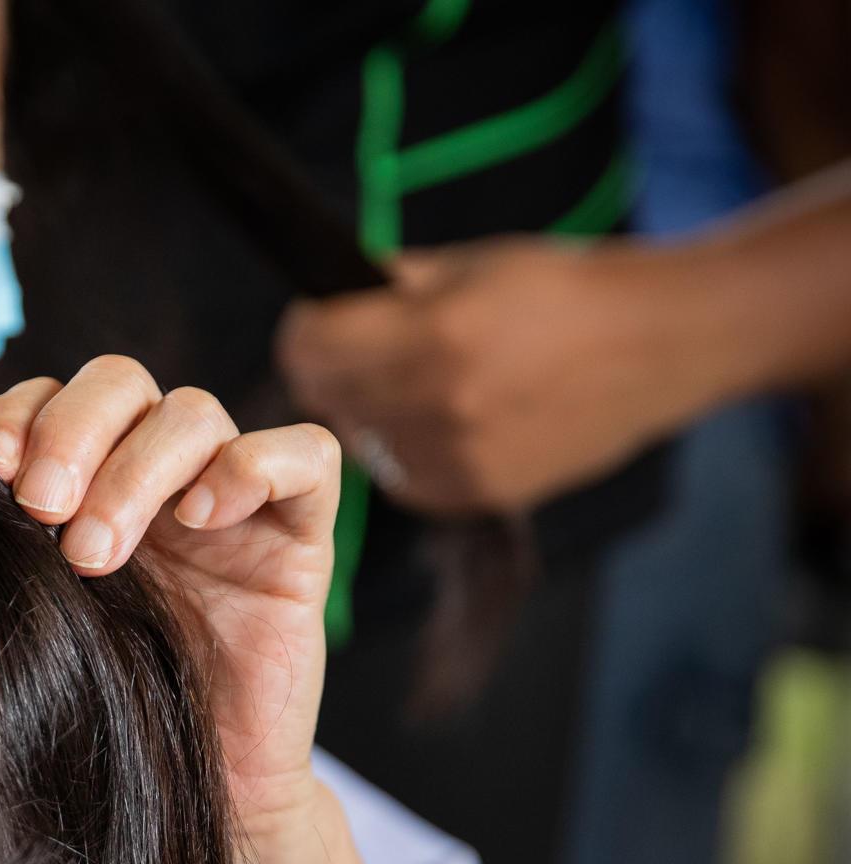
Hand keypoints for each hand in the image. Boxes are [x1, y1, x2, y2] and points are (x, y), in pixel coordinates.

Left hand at [0, 358, 339, 828]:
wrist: (200, 794)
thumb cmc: (107, 708)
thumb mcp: (35, 618)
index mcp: (84, 483)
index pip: (47, 398)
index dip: (13, 417)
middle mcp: (156, 476)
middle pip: (118, 383)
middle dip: (69, 433)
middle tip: (41, 510)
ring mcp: (230, 500)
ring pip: (194, 411)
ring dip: (136, 469)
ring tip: (97, 553)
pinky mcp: (300, 534)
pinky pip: (302, 454)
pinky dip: (249, 466)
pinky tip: (201, 519)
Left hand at [276, 236, 721, 513]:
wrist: (661, 346)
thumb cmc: (566, 290)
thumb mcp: (472, 264)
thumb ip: (390, 285)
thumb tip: (328, 292)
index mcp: (434, 336)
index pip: (309, 348)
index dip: (304, 329)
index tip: (316, 318)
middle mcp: (440, 406)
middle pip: (327, 397)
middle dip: (331, 367)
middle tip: (356, 346)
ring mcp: (458, 459)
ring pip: (361, 440)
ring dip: (367, 410)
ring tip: (412, 379)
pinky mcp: (477, 495)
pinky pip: (401, 474)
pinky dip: (405, 447)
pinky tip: (444, 417)